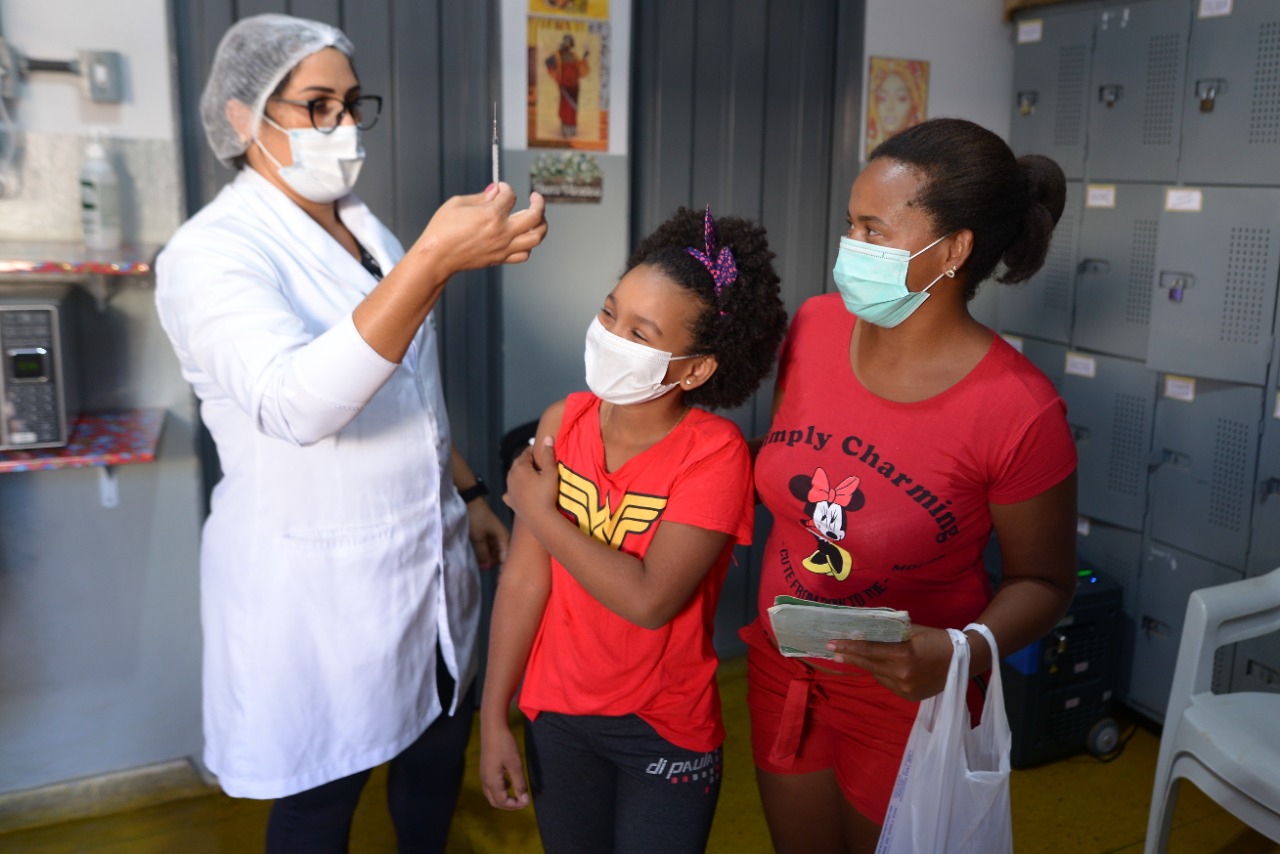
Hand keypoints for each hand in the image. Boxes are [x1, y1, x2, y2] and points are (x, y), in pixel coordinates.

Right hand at [411, 183, 547, 277]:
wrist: (436, 257)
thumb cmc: (442, 229)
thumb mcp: (458, 203)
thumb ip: (482, 196)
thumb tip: (496, 191)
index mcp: (492, 215)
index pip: (511, 196)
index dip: (506, 188)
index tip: (501, 188)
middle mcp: (502, 232)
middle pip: (535, 216)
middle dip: (538, 203)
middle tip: (535, 198)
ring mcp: (504, 247)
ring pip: (536, 238)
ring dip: (541, 226)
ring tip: (538, 218)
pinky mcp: (500, 259)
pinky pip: (524, 254)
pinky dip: (529, 245)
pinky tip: (524, 237)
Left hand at [466, 499, 509, 569]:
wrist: (471, 502)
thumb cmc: (477, 518)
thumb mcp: (478, 537)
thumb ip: (483, 553)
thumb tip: (486, 567)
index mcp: (504, 538)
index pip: (507, 558)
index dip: (503, 569)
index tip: (499, 580)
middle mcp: (503, 538)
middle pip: (502, 556)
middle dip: (494, 564)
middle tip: (484, 569)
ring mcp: (496, 537)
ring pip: (495, 553)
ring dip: (489, 559)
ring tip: (480, 563)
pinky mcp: (489, 535)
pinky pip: (490, 548)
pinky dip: (486, 553)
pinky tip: (479, 556)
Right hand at [479, 720, 530, 809]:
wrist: (493, 728)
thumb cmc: (505, 745)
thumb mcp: (515, 765)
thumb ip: (520, 784)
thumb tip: (524, 800)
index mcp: (492, 782)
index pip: (502, 802)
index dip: (515, 805)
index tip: (527, 802)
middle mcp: (485, 781)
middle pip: (495, 802)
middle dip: (509, 805)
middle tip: (523, 802)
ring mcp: (484, 775)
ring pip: (492, 795)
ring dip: (504, 798)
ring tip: (518, 794)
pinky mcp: (485, 769)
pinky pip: (491, 786)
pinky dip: (501, 789)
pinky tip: (510, 782)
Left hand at [503, 437, 558, 522]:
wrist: (540, 518)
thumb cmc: (546, 494)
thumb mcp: (551, 473)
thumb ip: (548, 455)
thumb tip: (547, 437)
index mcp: (520, 468)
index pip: (526, 454)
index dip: (532, 450)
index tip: (538, 448)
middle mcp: (511, 477)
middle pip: (517, 463)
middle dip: (525, 460)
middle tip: (535, 459)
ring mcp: (509, 490)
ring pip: (512, 476)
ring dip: (519, 473)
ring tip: (528, 473)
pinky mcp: (510, 501)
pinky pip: (509, 492)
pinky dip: (512, 489)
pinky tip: (514, 491)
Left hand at [825, 624, 956, 701]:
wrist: (963, 660)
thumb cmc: (937, 639)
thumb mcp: (912, 630)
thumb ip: (889, 632)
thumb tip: (865, 629)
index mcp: (903, 655)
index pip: (869, 651)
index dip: (848, 647)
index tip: (831, 644)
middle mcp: (902, 675)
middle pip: (869, 665)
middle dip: (850, 657)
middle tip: (833, 651)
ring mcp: (906, 689)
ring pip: (878, 675)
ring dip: (868, 665)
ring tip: (855, 656)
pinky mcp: (909, 697)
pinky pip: (888, 683)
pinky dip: (883, 674)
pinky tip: (881, 666)